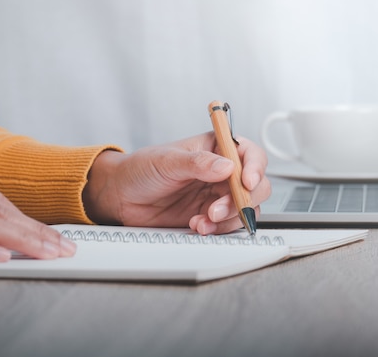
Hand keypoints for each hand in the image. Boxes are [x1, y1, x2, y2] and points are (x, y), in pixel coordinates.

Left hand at [83, 132, 270, 234]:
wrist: (122, 196)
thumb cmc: (141, 169)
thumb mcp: (166, 161)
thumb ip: (197, 163)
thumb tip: (226, 166)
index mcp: (214, 148)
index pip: (248, 153)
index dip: (254, 167)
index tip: (246, 182)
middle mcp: (221, 171)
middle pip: (255, 184)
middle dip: (241, 199)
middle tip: (217, 209)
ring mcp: (216, 195)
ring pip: (244, 208)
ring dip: (228, 218)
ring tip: (203, 219)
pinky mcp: (209, 215)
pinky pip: (227, 224)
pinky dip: (217, 228)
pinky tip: (198, 225)